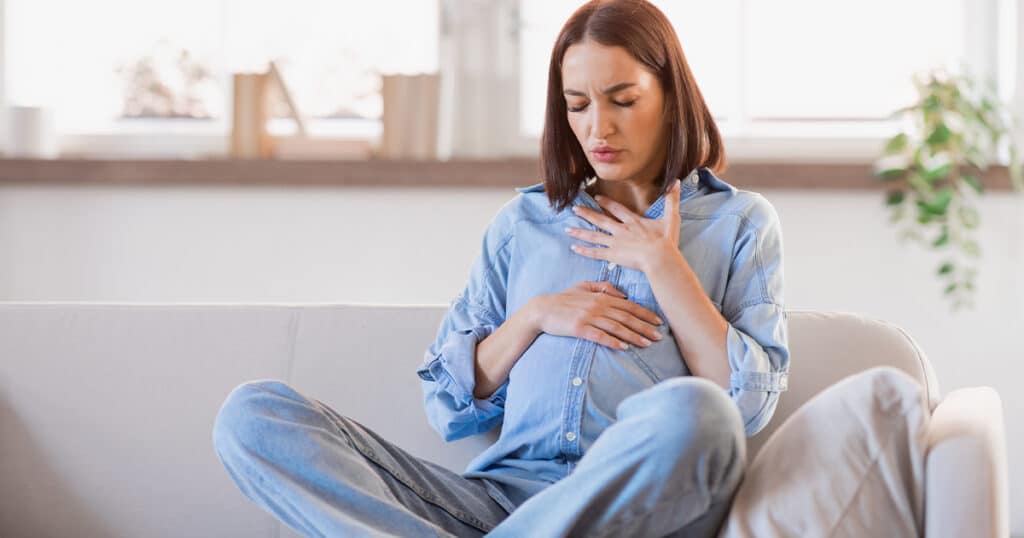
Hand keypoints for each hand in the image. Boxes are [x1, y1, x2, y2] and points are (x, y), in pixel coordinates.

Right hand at [531, 280, 664, 350]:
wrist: (542, 309)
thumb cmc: (563, 299)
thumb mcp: (583, 287)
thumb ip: (604, 288)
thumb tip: (623, 294)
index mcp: (602, 297)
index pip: (629, 306)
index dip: (646, 314)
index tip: (659, 321)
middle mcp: (598, 306)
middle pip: (627, 317)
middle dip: (645, 327)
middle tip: (659, 336)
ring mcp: (588, 317)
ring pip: (616, 327)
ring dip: (634, 336)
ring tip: (647, 344)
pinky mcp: (579, 328)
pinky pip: (599, 336)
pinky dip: (613, 341)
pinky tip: (624, 347)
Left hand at [565, 178, 681, 273]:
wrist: (660, 257)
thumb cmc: (667, 241)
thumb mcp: (671, 217)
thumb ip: (672, 199)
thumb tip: (676, 181)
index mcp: (633, 221)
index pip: (617, 209)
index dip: (607, 203)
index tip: (597, 198)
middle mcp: (621, 230)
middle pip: (600, 220)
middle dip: (587, 214)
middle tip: (574, 209)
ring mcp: (615, 242)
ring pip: (594, 235)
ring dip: (580, 232)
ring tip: (567, 229)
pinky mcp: (612, 255)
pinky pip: (595, 252)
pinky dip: (584, 250)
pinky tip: (574, 247)